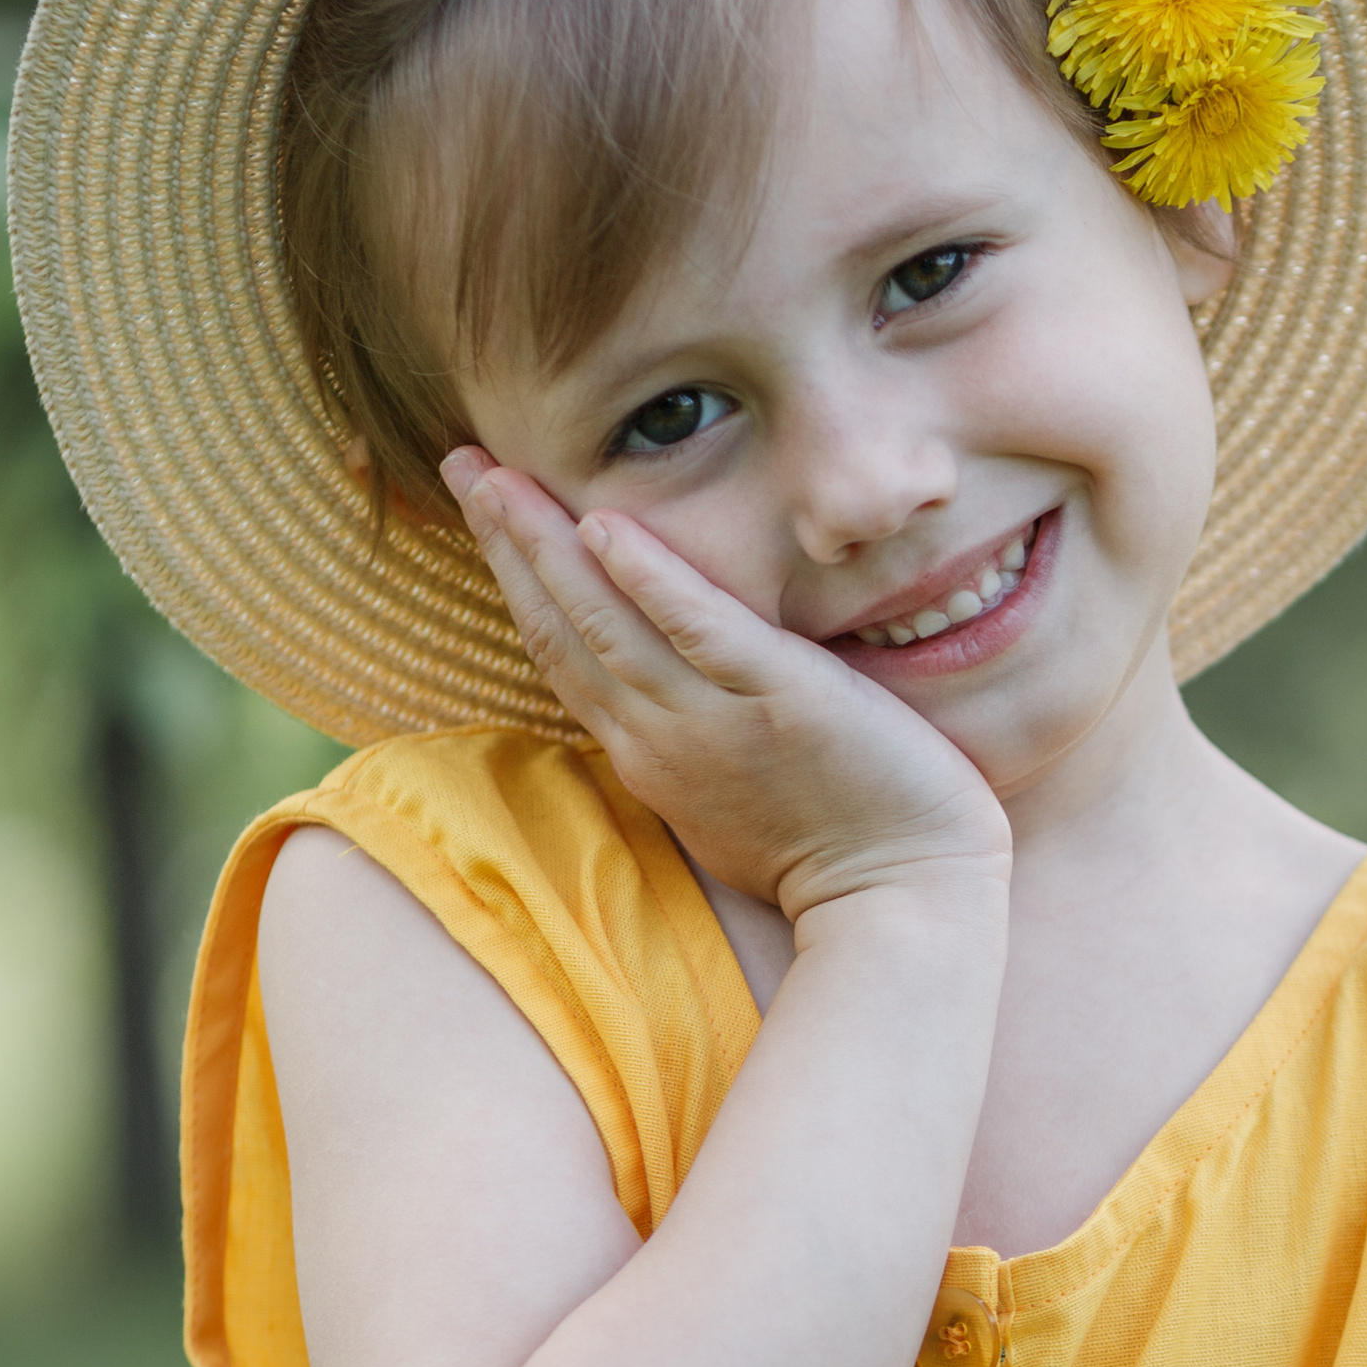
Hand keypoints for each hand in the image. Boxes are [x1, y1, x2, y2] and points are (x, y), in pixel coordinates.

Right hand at [442, 450, 1009, 922]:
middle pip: (562, 628)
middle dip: (507, 544)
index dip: (518, 581)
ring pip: (605, 623)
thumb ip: (700, 735)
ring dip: (545, 545)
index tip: (487, 512)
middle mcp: (661, 737)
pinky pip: (704, 632)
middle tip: (462, 463)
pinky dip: (649, 582)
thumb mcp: (737, 796)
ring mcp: (714, 722)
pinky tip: (604, 528)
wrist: (904, 903)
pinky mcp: (782, 701)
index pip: (564, 654)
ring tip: (498, 475)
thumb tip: (683, 690)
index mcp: (650, 755)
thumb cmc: (841, 851)